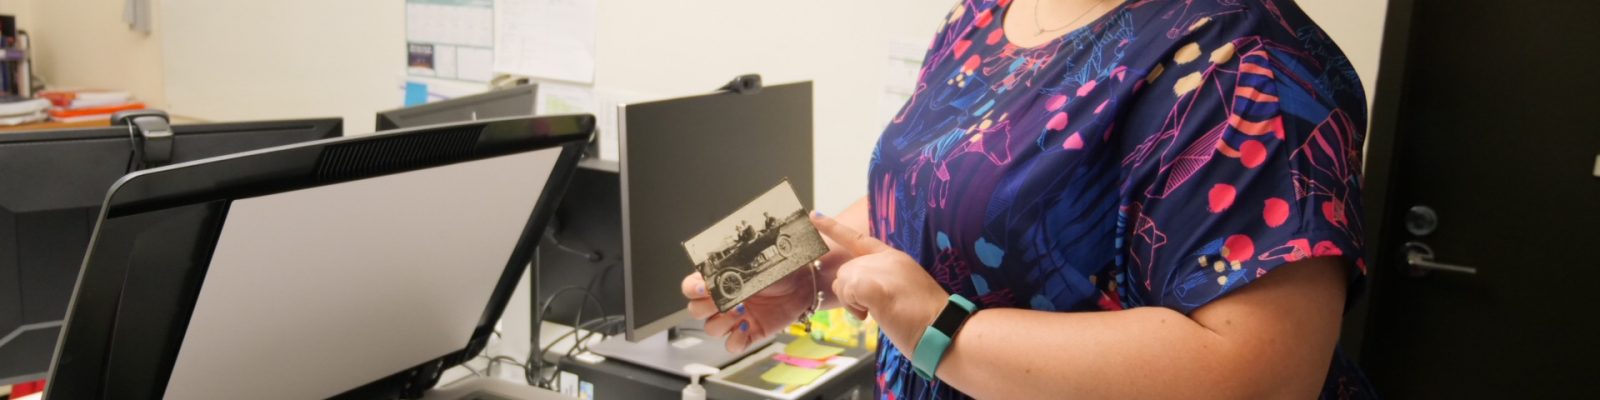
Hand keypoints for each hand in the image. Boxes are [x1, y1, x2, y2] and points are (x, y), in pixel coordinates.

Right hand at [682, 268, 813, 352]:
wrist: (804, 281)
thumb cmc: (779, 267)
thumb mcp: (754, 262)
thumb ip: (733, 268)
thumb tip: (715, 272)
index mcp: (718, 281)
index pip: (690, 288)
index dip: (691, 289)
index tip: (703, 287)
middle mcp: (722, 301)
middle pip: (695, 311)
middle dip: (705, 307)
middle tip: (722, 300)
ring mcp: (734, 319)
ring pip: (711, 329)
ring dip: (721, 322)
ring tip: (741, 311)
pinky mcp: (749, 333)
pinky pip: (731, 345)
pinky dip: (735, 340)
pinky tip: (746, 326)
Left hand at [809, 212, 947, 357]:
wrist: (943, 329)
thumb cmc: (925, 320)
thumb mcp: (902, 291)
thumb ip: (881, 282)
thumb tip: (861, 293)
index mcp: (895, 258)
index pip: (859, 239)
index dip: (834, 228)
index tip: (815, 215)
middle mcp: (886, 258)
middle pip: (846, 270)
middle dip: (850, 293)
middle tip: (871, 310)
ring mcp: (880, 269)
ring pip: (842, 282)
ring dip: (852, 302)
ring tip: (876, 313)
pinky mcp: (872, 285)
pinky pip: (846, 292)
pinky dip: (853, 306)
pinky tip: (870, 313)